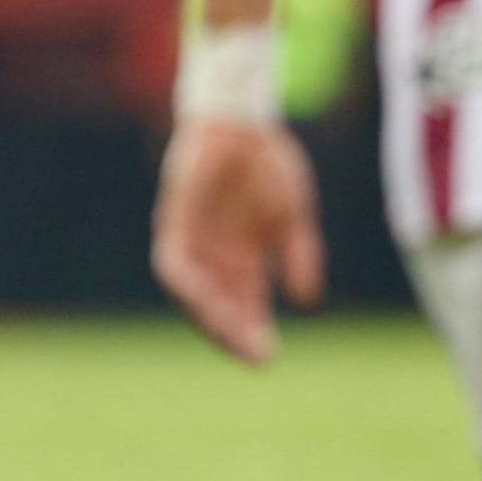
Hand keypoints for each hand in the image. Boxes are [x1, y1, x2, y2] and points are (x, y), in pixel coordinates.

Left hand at [153, 118, 326, 363]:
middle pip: (218, 309)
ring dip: (210, 317)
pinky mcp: (173, 223)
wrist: (242, 122)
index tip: (267, 358)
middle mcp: (214, 258)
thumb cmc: (267, 163)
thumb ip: (298, 254)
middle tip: (252, 356)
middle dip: (233, 335)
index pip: (244, 308)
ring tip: (231, 336)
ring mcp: (192, 243)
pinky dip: (187, 286)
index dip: (252, 333)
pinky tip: (203, 302)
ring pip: (193, 295)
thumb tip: (308, 300)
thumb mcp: (292, 215)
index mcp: (243, 260)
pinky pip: (173, 265)